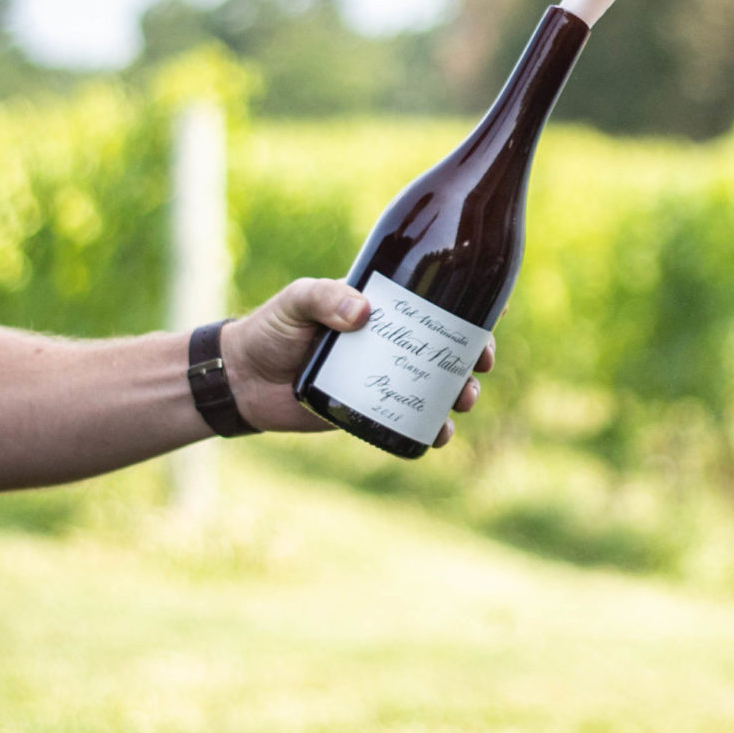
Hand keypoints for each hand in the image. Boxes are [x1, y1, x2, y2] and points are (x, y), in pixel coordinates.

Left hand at [220, 281, 494, 445]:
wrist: (241, 378)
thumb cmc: (270, 329)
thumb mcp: (295, 301)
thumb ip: (322, 298)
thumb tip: (362, 312)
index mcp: (381, 310)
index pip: (434, 305)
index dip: (469, 310)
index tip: (492, 316)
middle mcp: (388, 344)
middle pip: (445, 348)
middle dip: (472, 357)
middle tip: (479, 365)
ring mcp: (381, 379)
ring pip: (433, 387)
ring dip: (458, 393)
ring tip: (463, 400)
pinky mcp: (367, 412)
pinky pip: (407, 422)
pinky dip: (429, 430)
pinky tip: (439, 434)